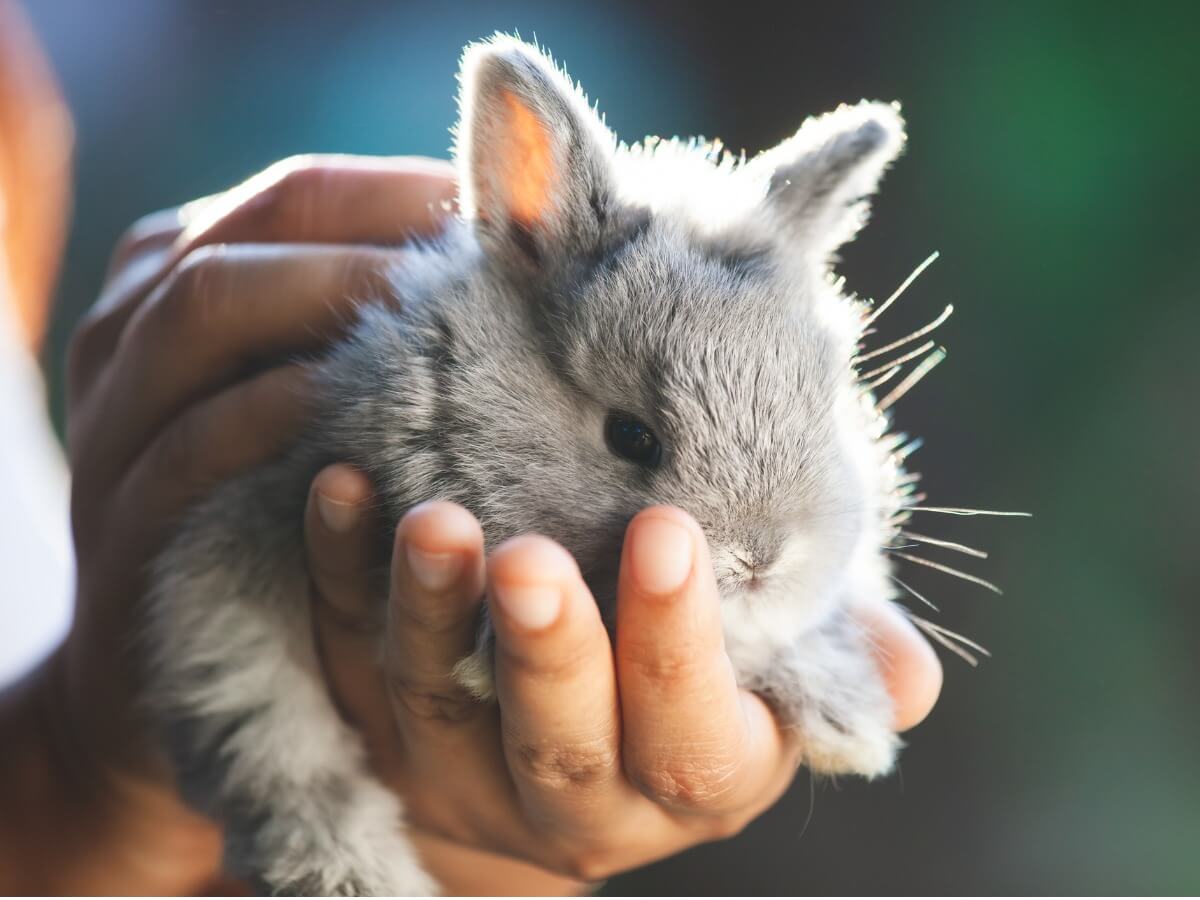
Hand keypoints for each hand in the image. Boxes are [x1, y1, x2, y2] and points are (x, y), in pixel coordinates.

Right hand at [0, 155, 455, 893]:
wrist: (161, 662)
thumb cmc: (274, 508)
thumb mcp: (308, 399)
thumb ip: (371, 329)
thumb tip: (519, 267)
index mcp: (186, 278)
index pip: (301, 197)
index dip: (406, 198)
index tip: (512, 227)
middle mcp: (135, 328)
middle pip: (253, 232)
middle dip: (372, 251)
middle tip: (489, 279)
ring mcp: (115, 417)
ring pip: (206, 312)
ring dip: (331, 309)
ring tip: (449, 336)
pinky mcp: (123, 518)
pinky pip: (195, 444)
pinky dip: (283, 418)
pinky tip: (371, 433)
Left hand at [304, 467, 942, 892]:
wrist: (561, 724)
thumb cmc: (686, 662)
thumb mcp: (770, 661)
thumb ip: (829, 655)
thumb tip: (907, 678)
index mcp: (692, 772)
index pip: (693, 740)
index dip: (678, 648)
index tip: (666, 534)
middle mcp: (574, 794)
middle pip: (559, 745)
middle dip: (547, 653)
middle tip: (530, 557)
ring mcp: (460, 766)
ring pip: (436, 705)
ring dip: (429, 614)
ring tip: (432, 522)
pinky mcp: (375, 718)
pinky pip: (342, 650)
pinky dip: (338, 571)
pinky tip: (344, 488)